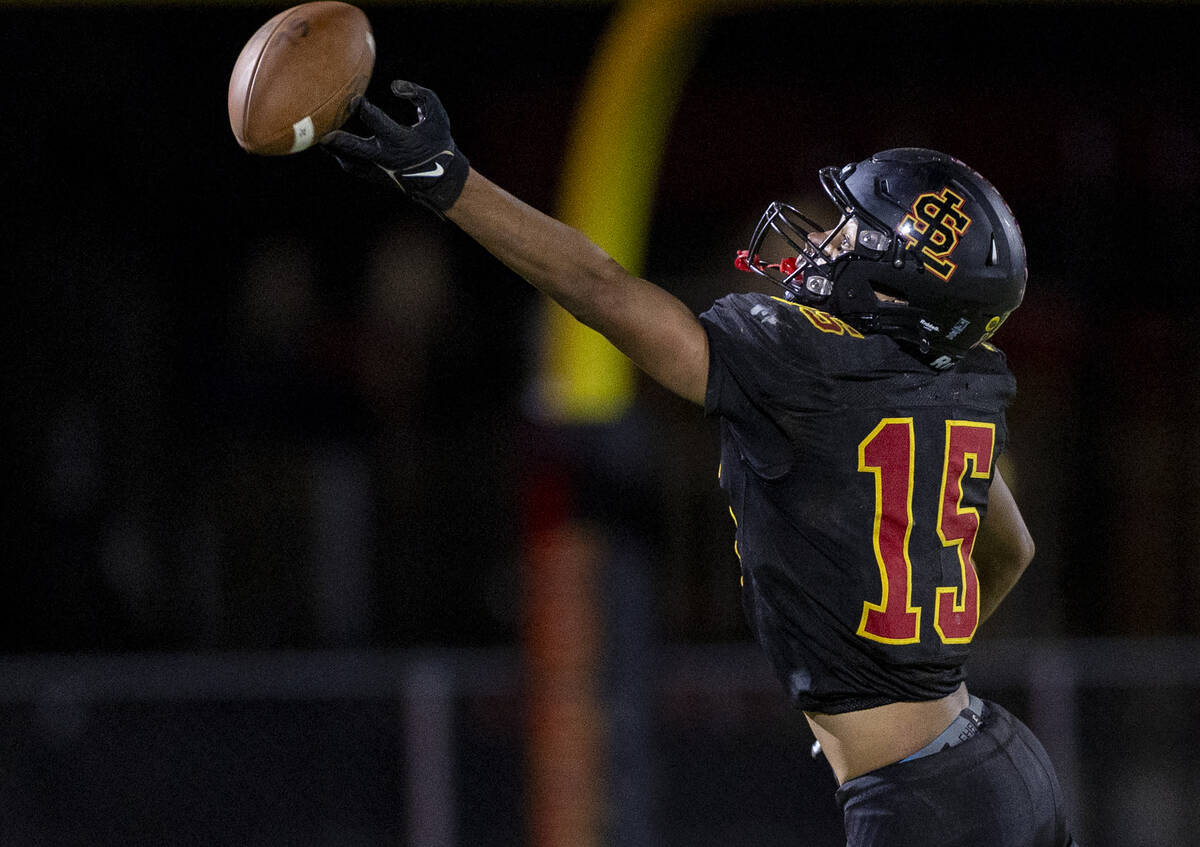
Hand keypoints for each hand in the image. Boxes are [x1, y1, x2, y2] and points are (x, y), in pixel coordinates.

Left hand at [321, 80, 469, 214]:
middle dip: (337, 136)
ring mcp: (378, 170)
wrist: (441, 180)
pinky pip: (351, 166)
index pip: (375, 120)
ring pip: (348, 159)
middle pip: (354, 147)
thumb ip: (418, 93)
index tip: (352, 96)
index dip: (361, 106)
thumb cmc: (438, 142)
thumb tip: (393, 86)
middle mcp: (386, 157)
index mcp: (400, 140)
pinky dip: (340, 154)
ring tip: (319, 133)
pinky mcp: (374, 178)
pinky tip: (331, 144)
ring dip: (332, 147)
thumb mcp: (436, 113)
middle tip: (320, 126)